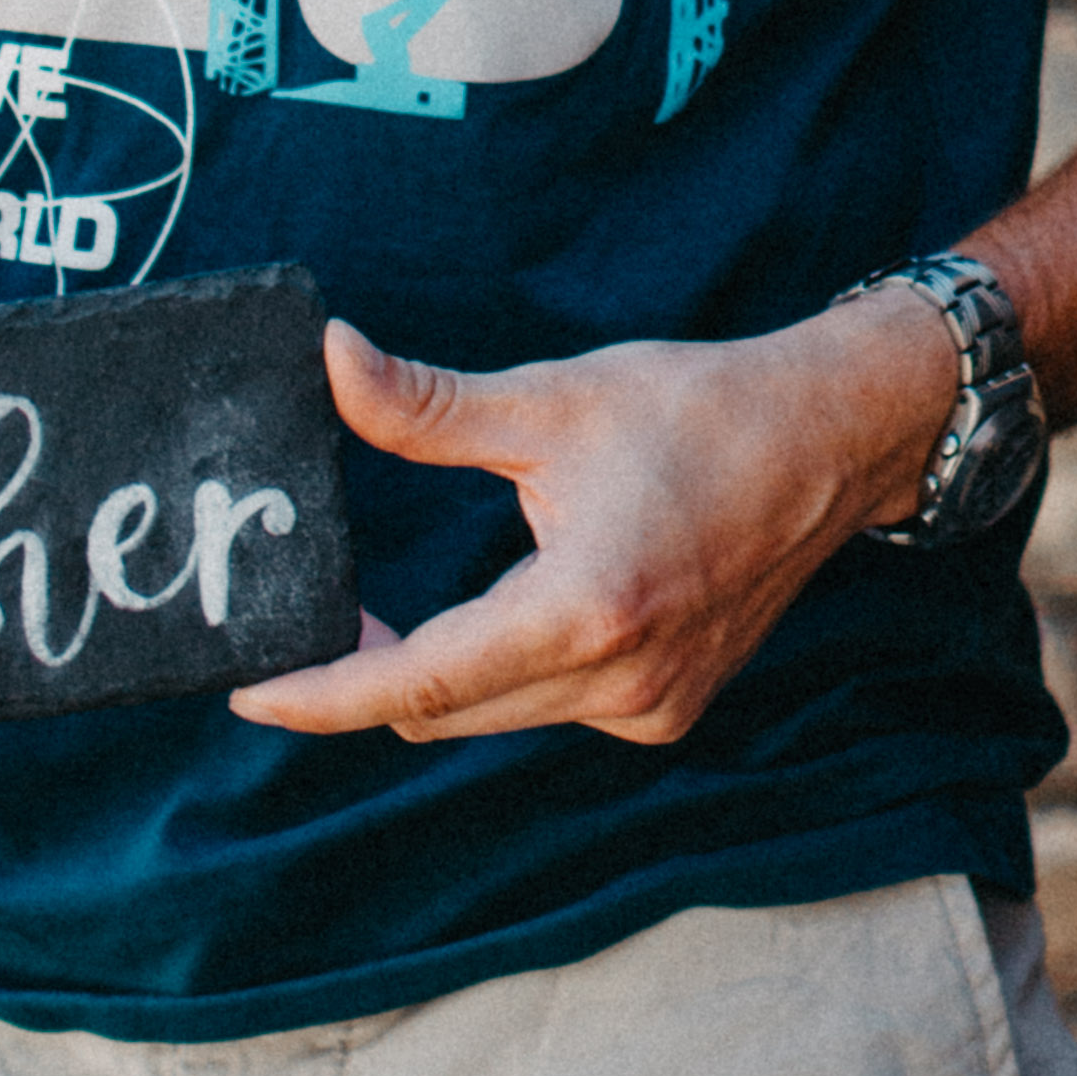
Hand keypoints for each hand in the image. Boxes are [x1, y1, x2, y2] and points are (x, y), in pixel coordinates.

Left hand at [230, 297, 960, 754]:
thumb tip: (331, 360)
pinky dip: (506, 674)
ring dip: (437, 674)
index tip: (249, 691)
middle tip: (317, 614)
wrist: (827, 440)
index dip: (323, 694)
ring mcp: (650, 708)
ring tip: (389, 613)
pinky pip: (551, 708)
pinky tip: (505, 612)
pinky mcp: (668, 710)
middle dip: (368, 674)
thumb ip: (427, 406)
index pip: (418, 681)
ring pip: (495, 715)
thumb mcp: (549, 399)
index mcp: (583, 610)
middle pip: (445, 710)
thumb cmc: (694, 409)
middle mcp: (620, 682)